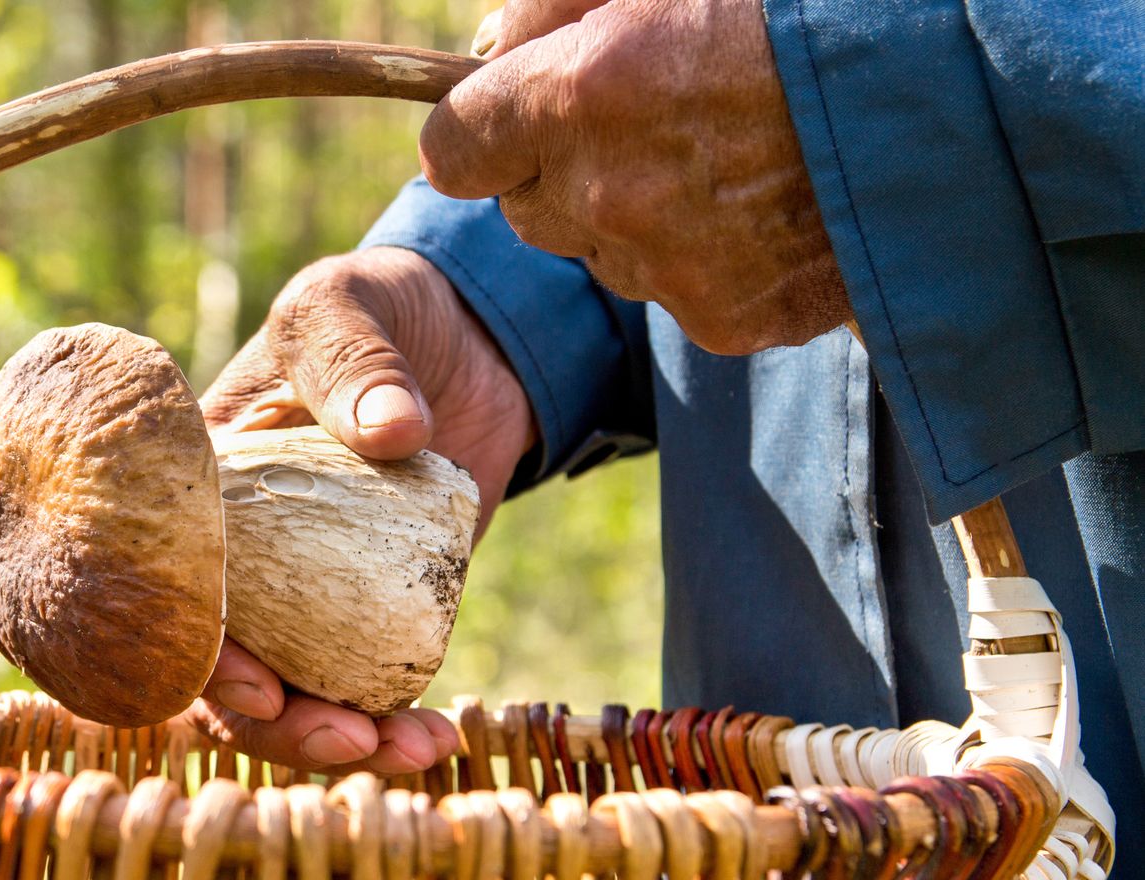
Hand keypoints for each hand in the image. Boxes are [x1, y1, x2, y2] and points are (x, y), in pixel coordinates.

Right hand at [185, 245, 535, 774]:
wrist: (462, 338)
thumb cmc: (372, 310)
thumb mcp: (344, 307)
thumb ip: (353, 358)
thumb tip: (392, 434)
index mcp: (196, 497)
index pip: (167, 592)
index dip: (199, 656)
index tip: (260, 686)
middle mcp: (240, 559)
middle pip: (225, 672)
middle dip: (275, 725)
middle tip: (345, 739)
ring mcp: (308, 592)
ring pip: (294, 695)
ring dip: (336, 741)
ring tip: (410, 752)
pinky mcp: (376, 609)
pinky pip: (367, 682)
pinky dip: (395, 722)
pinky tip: (438, 739)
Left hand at [423, 0, 852, 354]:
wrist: (954, 84)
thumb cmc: (797, 9)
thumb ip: (548, 7)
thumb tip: (486, 55)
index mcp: (579, 96)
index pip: (454, 153)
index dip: (483, 134)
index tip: (512, 120)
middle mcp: (608, 196)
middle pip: (528, 214)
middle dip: (565, 174)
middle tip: (648, 125)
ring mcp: (666, 270)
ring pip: (606, 257)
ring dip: (638, 219)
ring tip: (728, 161)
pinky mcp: (724, 320)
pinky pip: (678, 297)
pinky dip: (707, 263)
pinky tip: (767, 210)